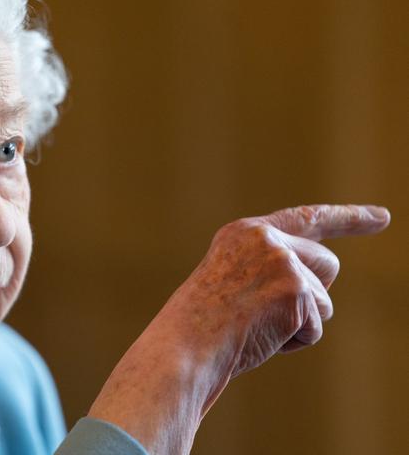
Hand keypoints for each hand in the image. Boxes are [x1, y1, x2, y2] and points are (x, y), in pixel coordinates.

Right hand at [88, 204, 389, 454]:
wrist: (182, 348)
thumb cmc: (200, 327)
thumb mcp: (230, 283)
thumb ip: (269, 272)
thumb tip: (317, 291)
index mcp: (243, 234)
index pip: (305, 218)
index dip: (348, 218)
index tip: (383, 217)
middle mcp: (265, 239)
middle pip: (326, 264)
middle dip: (312, 293)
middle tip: (271, 313)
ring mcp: (281, 261)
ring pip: (323, 299)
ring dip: (299, 322)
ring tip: (253, 327)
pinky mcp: (294, 291)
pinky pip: (314, 328)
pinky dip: (293, 342)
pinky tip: (259, 338)